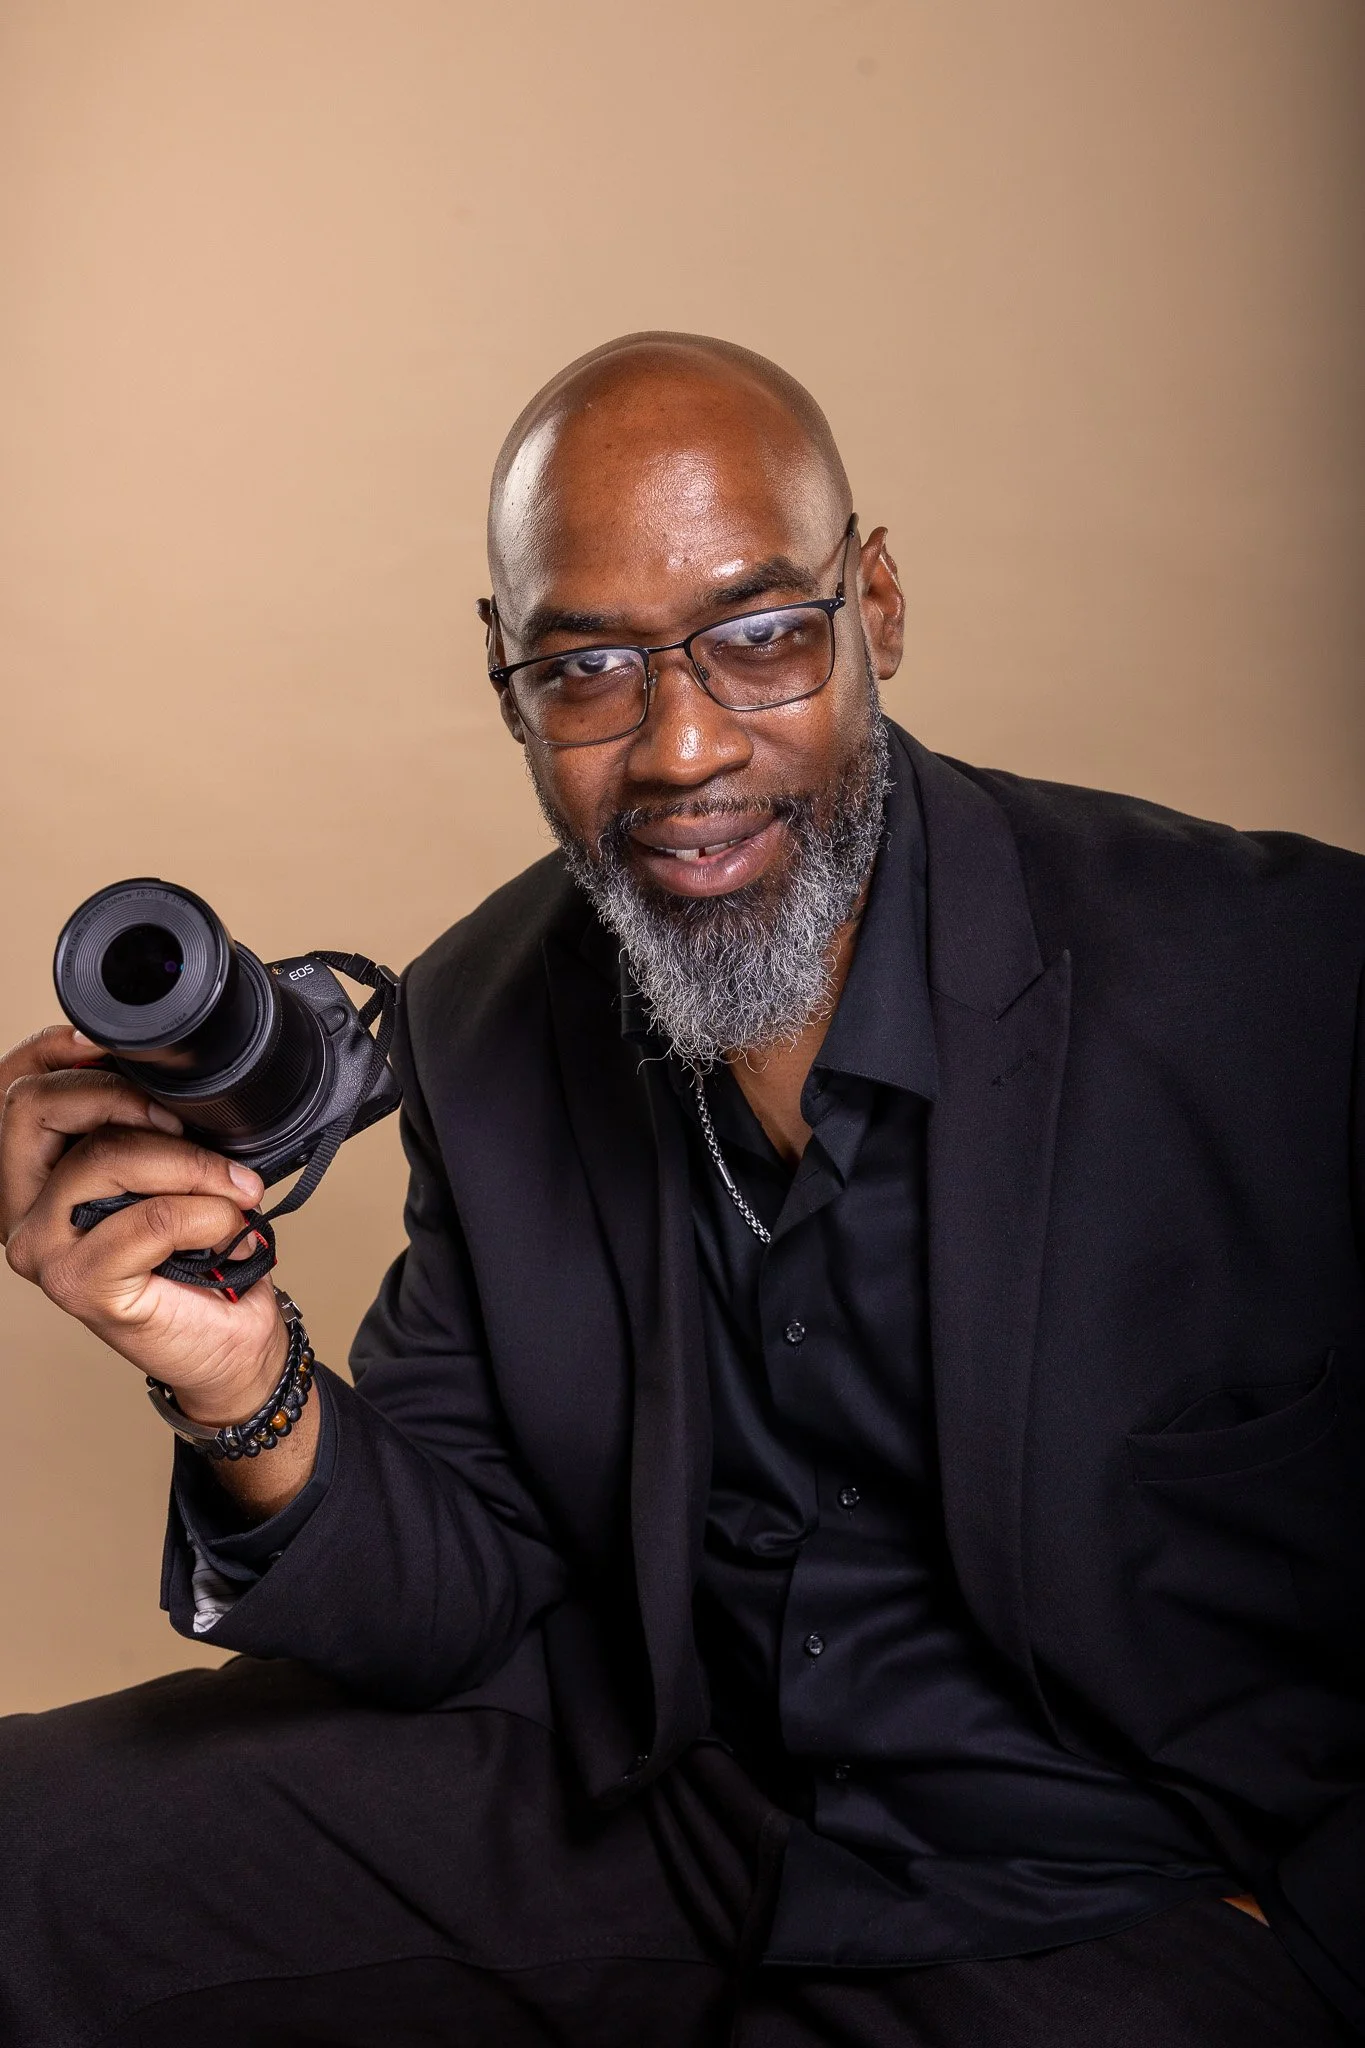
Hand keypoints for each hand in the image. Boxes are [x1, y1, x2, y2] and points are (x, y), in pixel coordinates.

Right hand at [0, 1024, 286, 1422]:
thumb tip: (166, 1073)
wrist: (230, 1342)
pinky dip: (206, 1213)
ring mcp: (42, 1248)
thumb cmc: (201, 1258)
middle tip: (191, 1127)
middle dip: (126, 1098)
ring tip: (234, 1190)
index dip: (58, 1051)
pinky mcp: (79, 1284)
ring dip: (192, 1164)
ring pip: (106, 1156)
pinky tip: (228, 1229)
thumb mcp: (171, 1171)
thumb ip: (147, 1125)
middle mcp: (21, 1210)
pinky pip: (152, 1216)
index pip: (15, 1089)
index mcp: (33, 1175)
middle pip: (40, 1108)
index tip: (122, 1049)